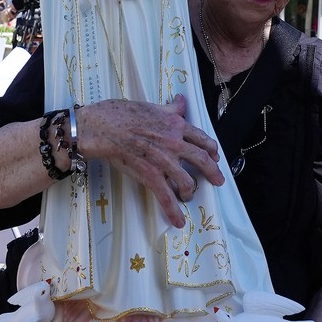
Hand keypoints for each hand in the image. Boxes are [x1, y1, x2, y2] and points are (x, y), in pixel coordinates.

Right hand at [77, 95, 222, 227]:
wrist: (102, 127)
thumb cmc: (122, 113)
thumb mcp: (152, 106)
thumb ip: (170, 109)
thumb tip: (181, 101)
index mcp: (175, 124)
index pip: (201, 138)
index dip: (211, 149)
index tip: (215, 156)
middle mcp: (174, 142)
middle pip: (201, 160)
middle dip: (213, 172)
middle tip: (219, 180)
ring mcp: (163, 159)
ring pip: (186, 180)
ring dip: (190, 190)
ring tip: (189, 195)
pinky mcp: (150, 174)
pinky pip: (165, 196)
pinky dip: (173, 210)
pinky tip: (178, 220)